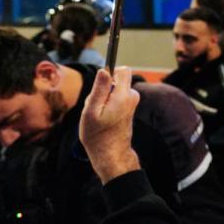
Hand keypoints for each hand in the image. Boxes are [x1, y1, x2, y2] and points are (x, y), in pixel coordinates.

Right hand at [79, 67, 141, 183]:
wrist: (110, 153)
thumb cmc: (98, 134)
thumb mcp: (91, 111)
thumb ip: (99, 89)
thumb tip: (104, 70)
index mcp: (124, 95)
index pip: (123, 70)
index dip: (110, 72)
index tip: (99, 85)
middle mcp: (131, 97)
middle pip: (115, 81)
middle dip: (102, 89)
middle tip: (94, 107)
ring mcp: (131, 103)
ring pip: (113, 91)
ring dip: (102, 99)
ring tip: (97, 116)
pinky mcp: (128, 108)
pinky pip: (115, 99)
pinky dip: (107, 106)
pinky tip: (102, 119)